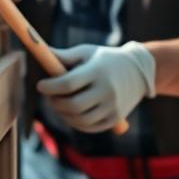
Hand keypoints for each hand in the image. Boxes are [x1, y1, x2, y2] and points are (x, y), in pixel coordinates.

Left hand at [36, 42, 155, 132]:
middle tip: (48, 96)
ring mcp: (112, 107)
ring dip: (63, 114)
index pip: (68, 83)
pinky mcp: (115, 119)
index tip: (40, 85)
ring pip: (80, 119)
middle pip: (73, 105)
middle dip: (55, 103)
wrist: (138, 71)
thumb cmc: (104, 59)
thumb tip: (40, 52)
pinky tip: (70, 113)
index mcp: (97, 71)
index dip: (50, 86)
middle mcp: (106, 90)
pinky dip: (75, 122)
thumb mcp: (86, 52)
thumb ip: (63, 56)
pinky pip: (89, 127)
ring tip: (58, 104)